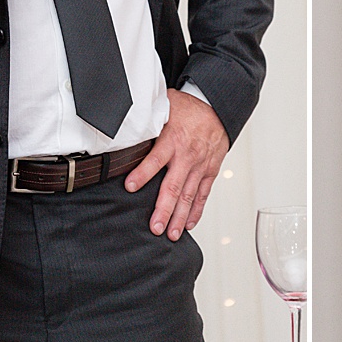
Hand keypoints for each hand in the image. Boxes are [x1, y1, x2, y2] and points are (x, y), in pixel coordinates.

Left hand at [124, 89, 227, 240]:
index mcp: (173, 139)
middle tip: (155, 227)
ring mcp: (200, 166)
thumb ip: (147, 121)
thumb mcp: (164, 107)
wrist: (218, 107)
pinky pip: (203, 194)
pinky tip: (189, 224)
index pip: (155, 159)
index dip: (142, 173)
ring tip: (171, 234)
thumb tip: (123, 125)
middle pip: (174, 186)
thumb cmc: (189, 109)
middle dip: (164, 209)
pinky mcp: (210, 171)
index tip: (131, 187)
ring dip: (179, 217)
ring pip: (189, 196)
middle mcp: (187, 156)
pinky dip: (197, 210)